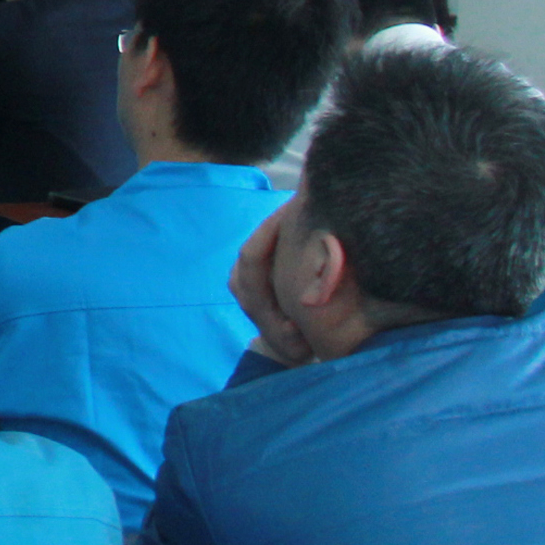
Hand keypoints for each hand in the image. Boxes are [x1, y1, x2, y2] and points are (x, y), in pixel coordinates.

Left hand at [228, 208, 313, 367]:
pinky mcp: (252, 268)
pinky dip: (281, 229)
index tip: (291, 208)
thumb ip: (296, 324)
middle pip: (256, 240)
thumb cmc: (294, 344)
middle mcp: (240, 280)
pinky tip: (300, 216)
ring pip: (261, 238)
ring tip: (304, 201)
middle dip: (278, 218)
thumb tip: (305, 301)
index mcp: (248, 294)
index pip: (253, 254)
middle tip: (303, 196)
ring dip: (281, 221)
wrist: (282, 349)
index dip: (270, 230)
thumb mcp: (296, 340)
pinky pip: (265, 242)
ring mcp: (243, 272)